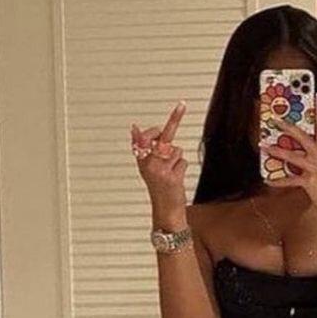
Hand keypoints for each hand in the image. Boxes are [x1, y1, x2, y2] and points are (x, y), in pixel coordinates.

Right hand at [130, 101, 187, 216]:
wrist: (165, 211)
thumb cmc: (158, 187)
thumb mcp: (147, 167)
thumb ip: (143, 147)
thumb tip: (134, 128)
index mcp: (141, 160)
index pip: (145, 137)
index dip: (162, 125)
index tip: (180, 107)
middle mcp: (148, 164)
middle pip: (164, 137)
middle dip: (174, 124)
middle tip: (181, 109)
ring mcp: (159, 170)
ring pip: (176, 151)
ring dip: (177, 160)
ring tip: (170, 173)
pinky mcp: (171, 177)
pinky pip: (182, 162)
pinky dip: (181, 169)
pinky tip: (175, 180)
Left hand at [259, 93, 316, 227]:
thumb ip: (313, 163)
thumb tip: (295, 157)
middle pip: (304, 137)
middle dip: (288, 127)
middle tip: (275, 119)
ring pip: (293, 156)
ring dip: (277, 151)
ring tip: (263, 146)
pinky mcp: (310, 182)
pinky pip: (290, 179)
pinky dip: (278, 181)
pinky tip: (267, 181)